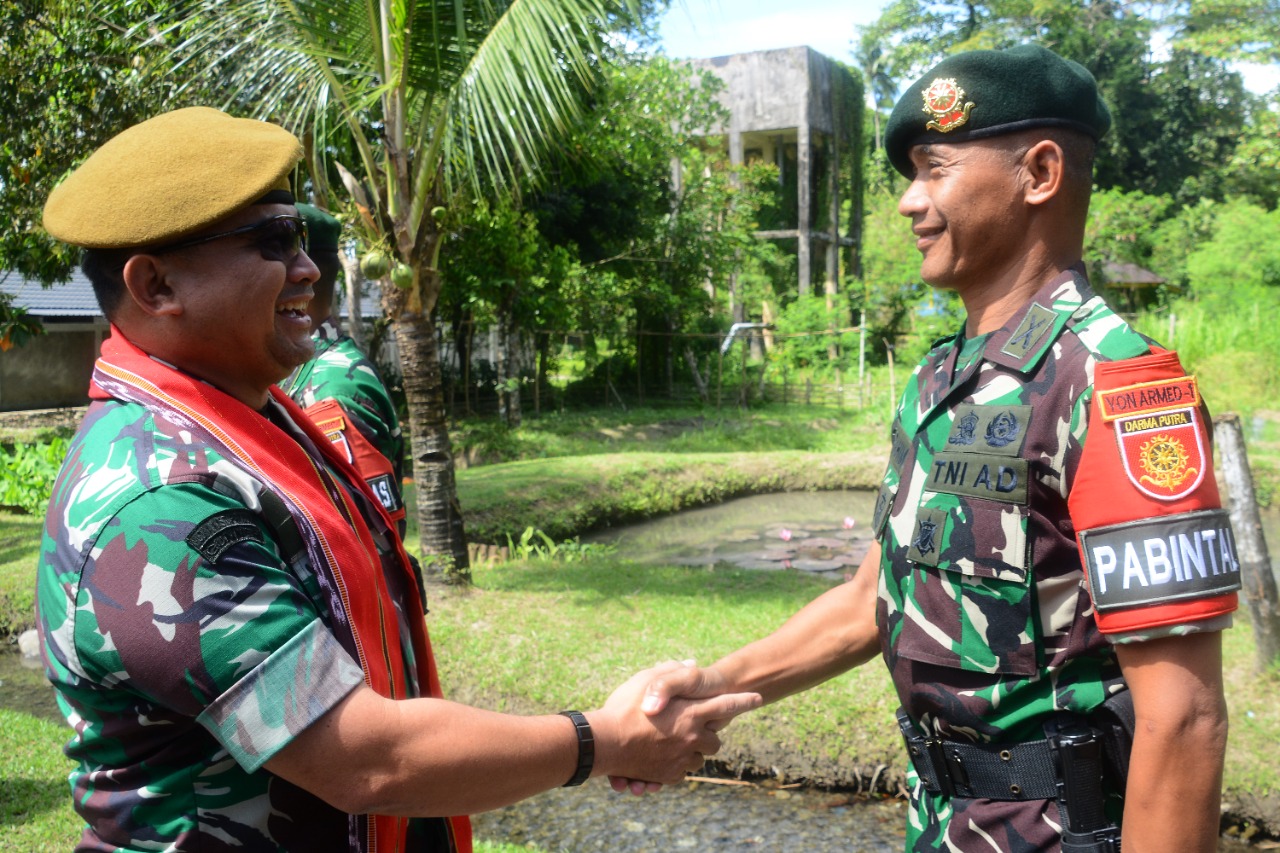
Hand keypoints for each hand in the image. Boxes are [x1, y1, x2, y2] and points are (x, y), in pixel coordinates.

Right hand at [589, 661, 758, 792]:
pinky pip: (680, 772)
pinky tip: (658, 756)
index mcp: (691, 713)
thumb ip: (671, 671)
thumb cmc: (623, 709)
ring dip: (690, 751)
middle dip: (707, 735)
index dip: (743, 701)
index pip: (726, 706)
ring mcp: (682, 759)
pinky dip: (674, 765)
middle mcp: (692, 737)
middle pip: (715, 740)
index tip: (757, 698)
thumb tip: (689, 662)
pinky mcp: (669, 776)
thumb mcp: (646, 679)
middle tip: (691, 728)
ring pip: (698, 758)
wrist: (604, 744)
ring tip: (671, 742)